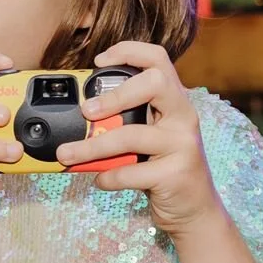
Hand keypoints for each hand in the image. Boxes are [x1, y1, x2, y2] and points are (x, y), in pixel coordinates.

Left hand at [53, 42, 221, 236]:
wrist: (195, 211)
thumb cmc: (165, 169)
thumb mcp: (151, 138)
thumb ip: (127, 122)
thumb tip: (80, 114)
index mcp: (175, 102)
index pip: (159, 59)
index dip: (129, 51)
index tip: (98, 61)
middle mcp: (184, 117)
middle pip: (155, 83)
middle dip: (116, 94)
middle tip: (87, 111)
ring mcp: (183, 145)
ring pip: (133, 136)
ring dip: (92, 147)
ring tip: (67, 155)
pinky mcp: (176, 174)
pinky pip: (132, 173)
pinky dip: (108, 177)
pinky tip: (100, 180)